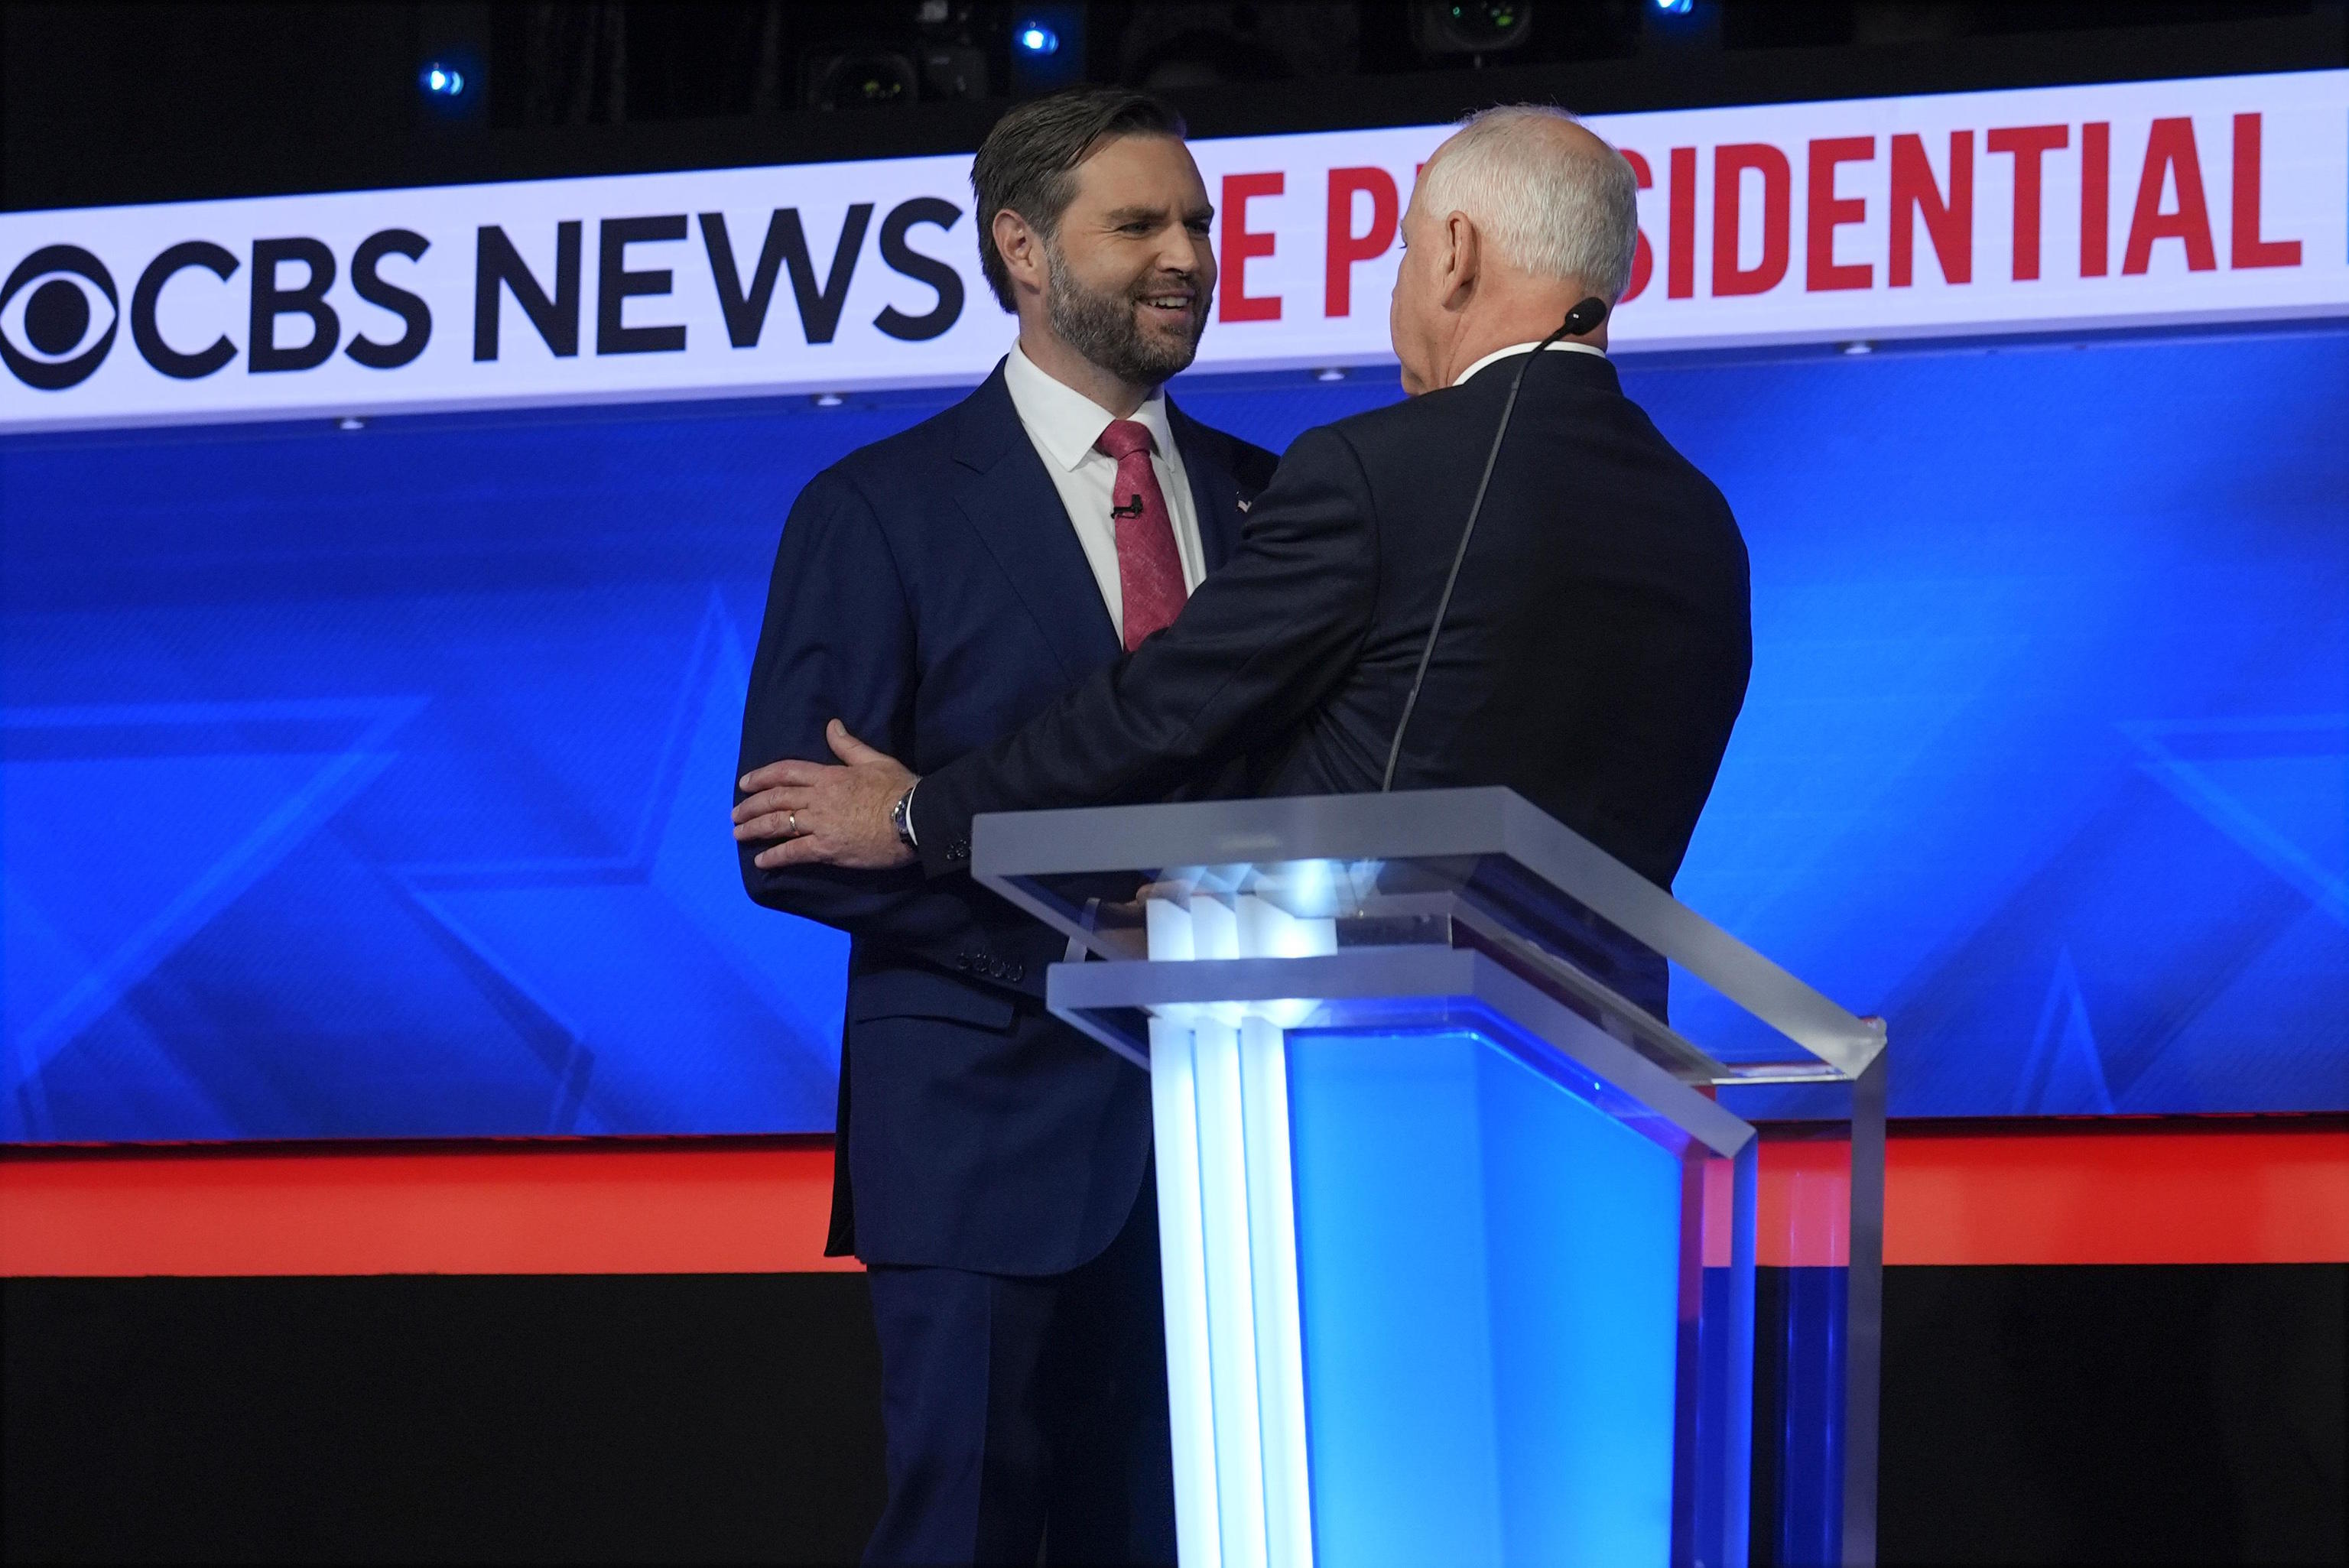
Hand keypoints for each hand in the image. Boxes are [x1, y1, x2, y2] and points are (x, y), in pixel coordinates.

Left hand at [734, 720, 917, 870]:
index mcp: (828, 776)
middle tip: (735, 815)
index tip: (744, 784)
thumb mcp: (875, 760)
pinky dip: (775, 856)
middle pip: (775, 799)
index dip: (761, 777)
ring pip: (778, 825)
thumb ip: (849, 746)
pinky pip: (794, 852)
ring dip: (754, 829)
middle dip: (751, 806)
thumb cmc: (900, 789)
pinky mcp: (827, 849)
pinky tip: (761, 861)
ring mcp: (820, 824)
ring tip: (739, 835)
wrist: (915, 819)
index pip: (786, 772)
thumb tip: (832, 725)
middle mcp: (818, 798)